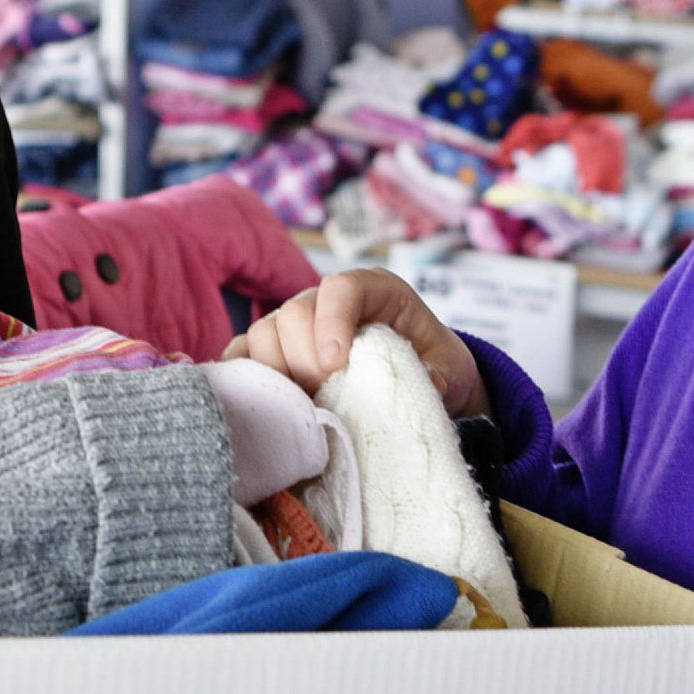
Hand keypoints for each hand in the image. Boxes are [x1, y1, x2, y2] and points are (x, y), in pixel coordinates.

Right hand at [227, 267, 483, 418]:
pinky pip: (242, 356)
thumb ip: (439, 375)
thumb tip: (426, 384)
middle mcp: (327, 301)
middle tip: (325, 398)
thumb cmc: (435, 366)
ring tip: (304, 405)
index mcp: (374, 290)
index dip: (331, 323)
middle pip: (293, 314)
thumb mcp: (451, 370)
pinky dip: (247, 379)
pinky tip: (265, 405)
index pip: (340, 288)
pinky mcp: (274, 352)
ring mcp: (295, 324)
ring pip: (262, 334)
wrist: (423, 379)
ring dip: (276, 375)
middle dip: (304, 361)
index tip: (336, 366)